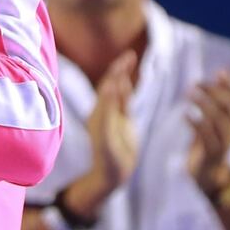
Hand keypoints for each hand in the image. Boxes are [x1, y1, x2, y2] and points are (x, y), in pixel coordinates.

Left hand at [86, 50, 139, 193]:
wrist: (111, 175)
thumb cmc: (108, 159)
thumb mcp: (108, 135)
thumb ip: (109, 110)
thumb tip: (110, 86)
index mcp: (98, 114)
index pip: (107, 88)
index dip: (116, 74)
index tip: (125, 60)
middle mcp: (103, 112)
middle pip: (112, 85)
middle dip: (120, 70)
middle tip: (130, 55)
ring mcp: (113, 116)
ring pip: (119, 91)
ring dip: (124, 75)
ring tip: (130, 60)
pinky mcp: (122, 121)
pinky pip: (125, 101)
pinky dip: (128, 89)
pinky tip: (130, 80)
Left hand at [187, 70, 229, 194]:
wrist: (208, 179)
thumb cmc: (209, 145)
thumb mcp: (214, 120)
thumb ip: (219, 99)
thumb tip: (224, 72)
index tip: (219, 73)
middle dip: (216, 92)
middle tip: (195, 83)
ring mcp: (225, 145)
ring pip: (222, 122)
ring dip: (206, 105)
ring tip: (189, 94)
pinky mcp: (213, 156)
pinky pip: (208, 139)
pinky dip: (197, 125)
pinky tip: (185, 115)